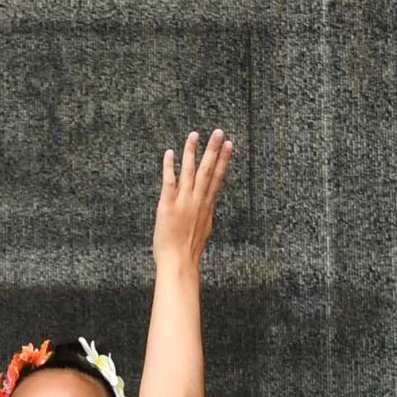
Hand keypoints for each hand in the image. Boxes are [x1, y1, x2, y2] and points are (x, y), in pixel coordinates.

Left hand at [152, 129, 232, 270]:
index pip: (217, 179)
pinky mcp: (168, 206)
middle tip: (218, 132)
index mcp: (206, 207)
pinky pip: (169, 182)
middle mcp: (197, 202)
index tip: (229, 145)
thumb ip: (205, 214)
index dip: (223, 161)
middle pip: (207, 171)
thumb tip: (207, 206)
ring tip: (194, 135)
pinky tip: (169, 153)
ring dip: (192, 152)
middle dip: (213, 150)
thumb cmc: (189, 253)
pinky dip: (169, 167)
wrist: (179, 264)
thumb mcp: (203, 231)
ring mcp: (183, 203)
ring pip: (190, 172)